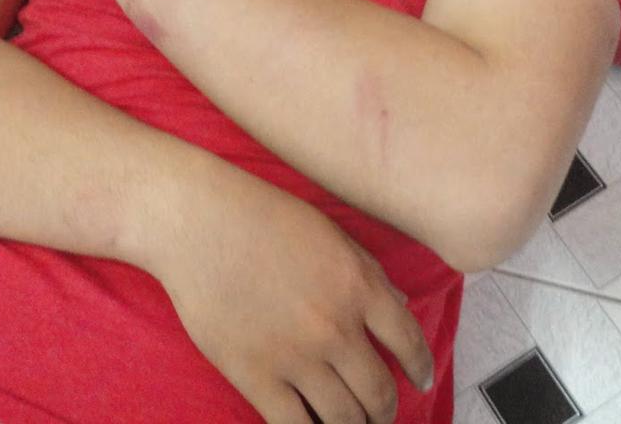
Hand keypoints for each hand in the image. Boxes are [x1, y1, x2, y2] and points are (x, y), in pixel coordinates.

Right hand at [150, 167, 434, 423]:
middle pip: (379, 392)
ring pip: (343, 419)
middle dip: (385, 411)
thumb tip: (399, 305)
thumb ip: (368, 271)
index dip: (421, 367)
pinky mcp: (254, 376)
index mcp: (358, 287)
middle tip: (381, 414)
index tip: (420, 380)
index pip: (409, 342)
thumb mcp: (329, 232)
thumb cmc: (263, 216)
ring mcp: (295, 356)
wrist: (198, 222)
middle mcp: (335, 327)